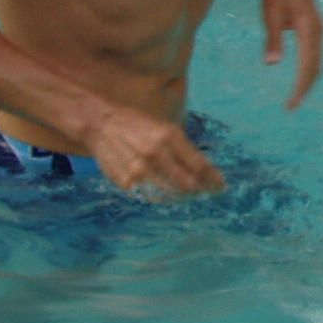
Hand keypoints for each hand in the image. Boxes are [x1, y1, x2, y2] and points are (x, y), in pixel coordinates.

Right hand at [90, 107, 224, 201]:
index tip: (221, 187)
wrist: (101, 125)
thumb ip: (183, 148)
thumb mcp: (165, 128)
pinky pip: (151, 195)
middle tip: (206, 193)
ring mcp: (140, 170)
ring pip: (171, 194)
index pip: (199, 165)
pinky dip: (162, 197)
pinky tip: (167, 194)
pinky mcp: (127, 182)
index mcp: (169, 136)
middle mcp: (156, 154)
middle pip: (188, 183)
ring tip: (188, 195)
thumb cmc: (138, 125)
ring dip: (183, 197)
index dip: (213, 179)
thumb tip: (204, 170)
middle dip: (201, 191)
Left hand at [260, 0, 322, 109]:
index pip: (308, 66)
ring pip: (317, 61)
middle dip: (305, 88)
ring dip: (308, 79)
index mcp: (309, 28)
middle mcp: (318, 30)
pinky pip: (314, 53)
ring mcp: (318, 28)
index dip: (300, 87)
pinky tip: (299, 78)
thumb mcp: (270, 12)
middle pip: (316, 66)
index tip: (291, 104)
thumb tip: (272, 64)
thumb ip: (272, 39)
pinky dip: (308, 68)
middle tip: (291, 106)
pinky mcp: (314, 26)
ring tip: (295, 96)